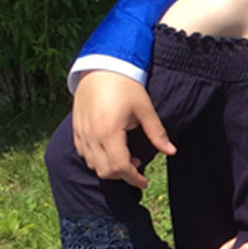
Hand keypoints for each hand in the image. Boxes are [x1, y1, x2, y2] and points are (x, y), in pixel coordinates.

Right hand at [72, 70, 175, 187]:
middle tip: (137, 165)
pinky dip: (97, 159)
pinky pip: (84, 154)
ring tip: (126, 155)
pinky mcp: (75, 129)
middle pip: (105, 171)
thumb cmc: (126, 85)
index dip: (133, 178)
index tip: (144, 181)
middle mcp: (91, 137)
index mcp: (109, 132)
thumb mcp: (145, 109)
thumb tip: (171, 151)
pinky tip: (110, 148)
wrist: (101, 66)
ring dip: (109, 167)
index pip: (120, 167)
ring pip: (92, 164)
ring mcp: (80, 134)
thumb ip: (157, 133)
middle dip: (122, 175)